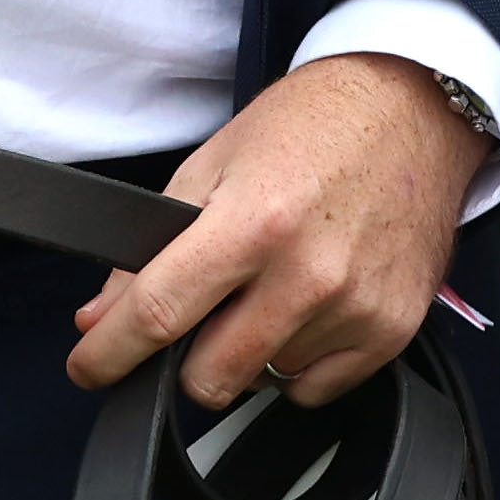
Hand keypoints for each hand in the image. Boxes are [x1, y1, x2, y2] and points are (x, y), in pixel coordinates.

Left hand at [63, 53, 488, 412]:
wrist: (411, 110)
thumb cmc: (310, 126)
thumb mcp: (212, 163)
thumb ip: (153, 245)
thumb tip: (101, 317)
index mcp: (252, 222)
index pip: (160, 313)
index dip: (109, 353)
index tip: (88, 369)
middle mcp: (307, 275)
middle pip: (210, 376)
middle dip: (182, 358)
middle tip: (195, 316)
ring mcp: (355, 309)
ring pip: (263, 380)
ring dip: (247, 350)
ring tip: (268, 284)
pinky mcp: (392, 331)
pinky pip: (315, 388)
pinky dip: (297, 361)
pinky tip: (306, 306)